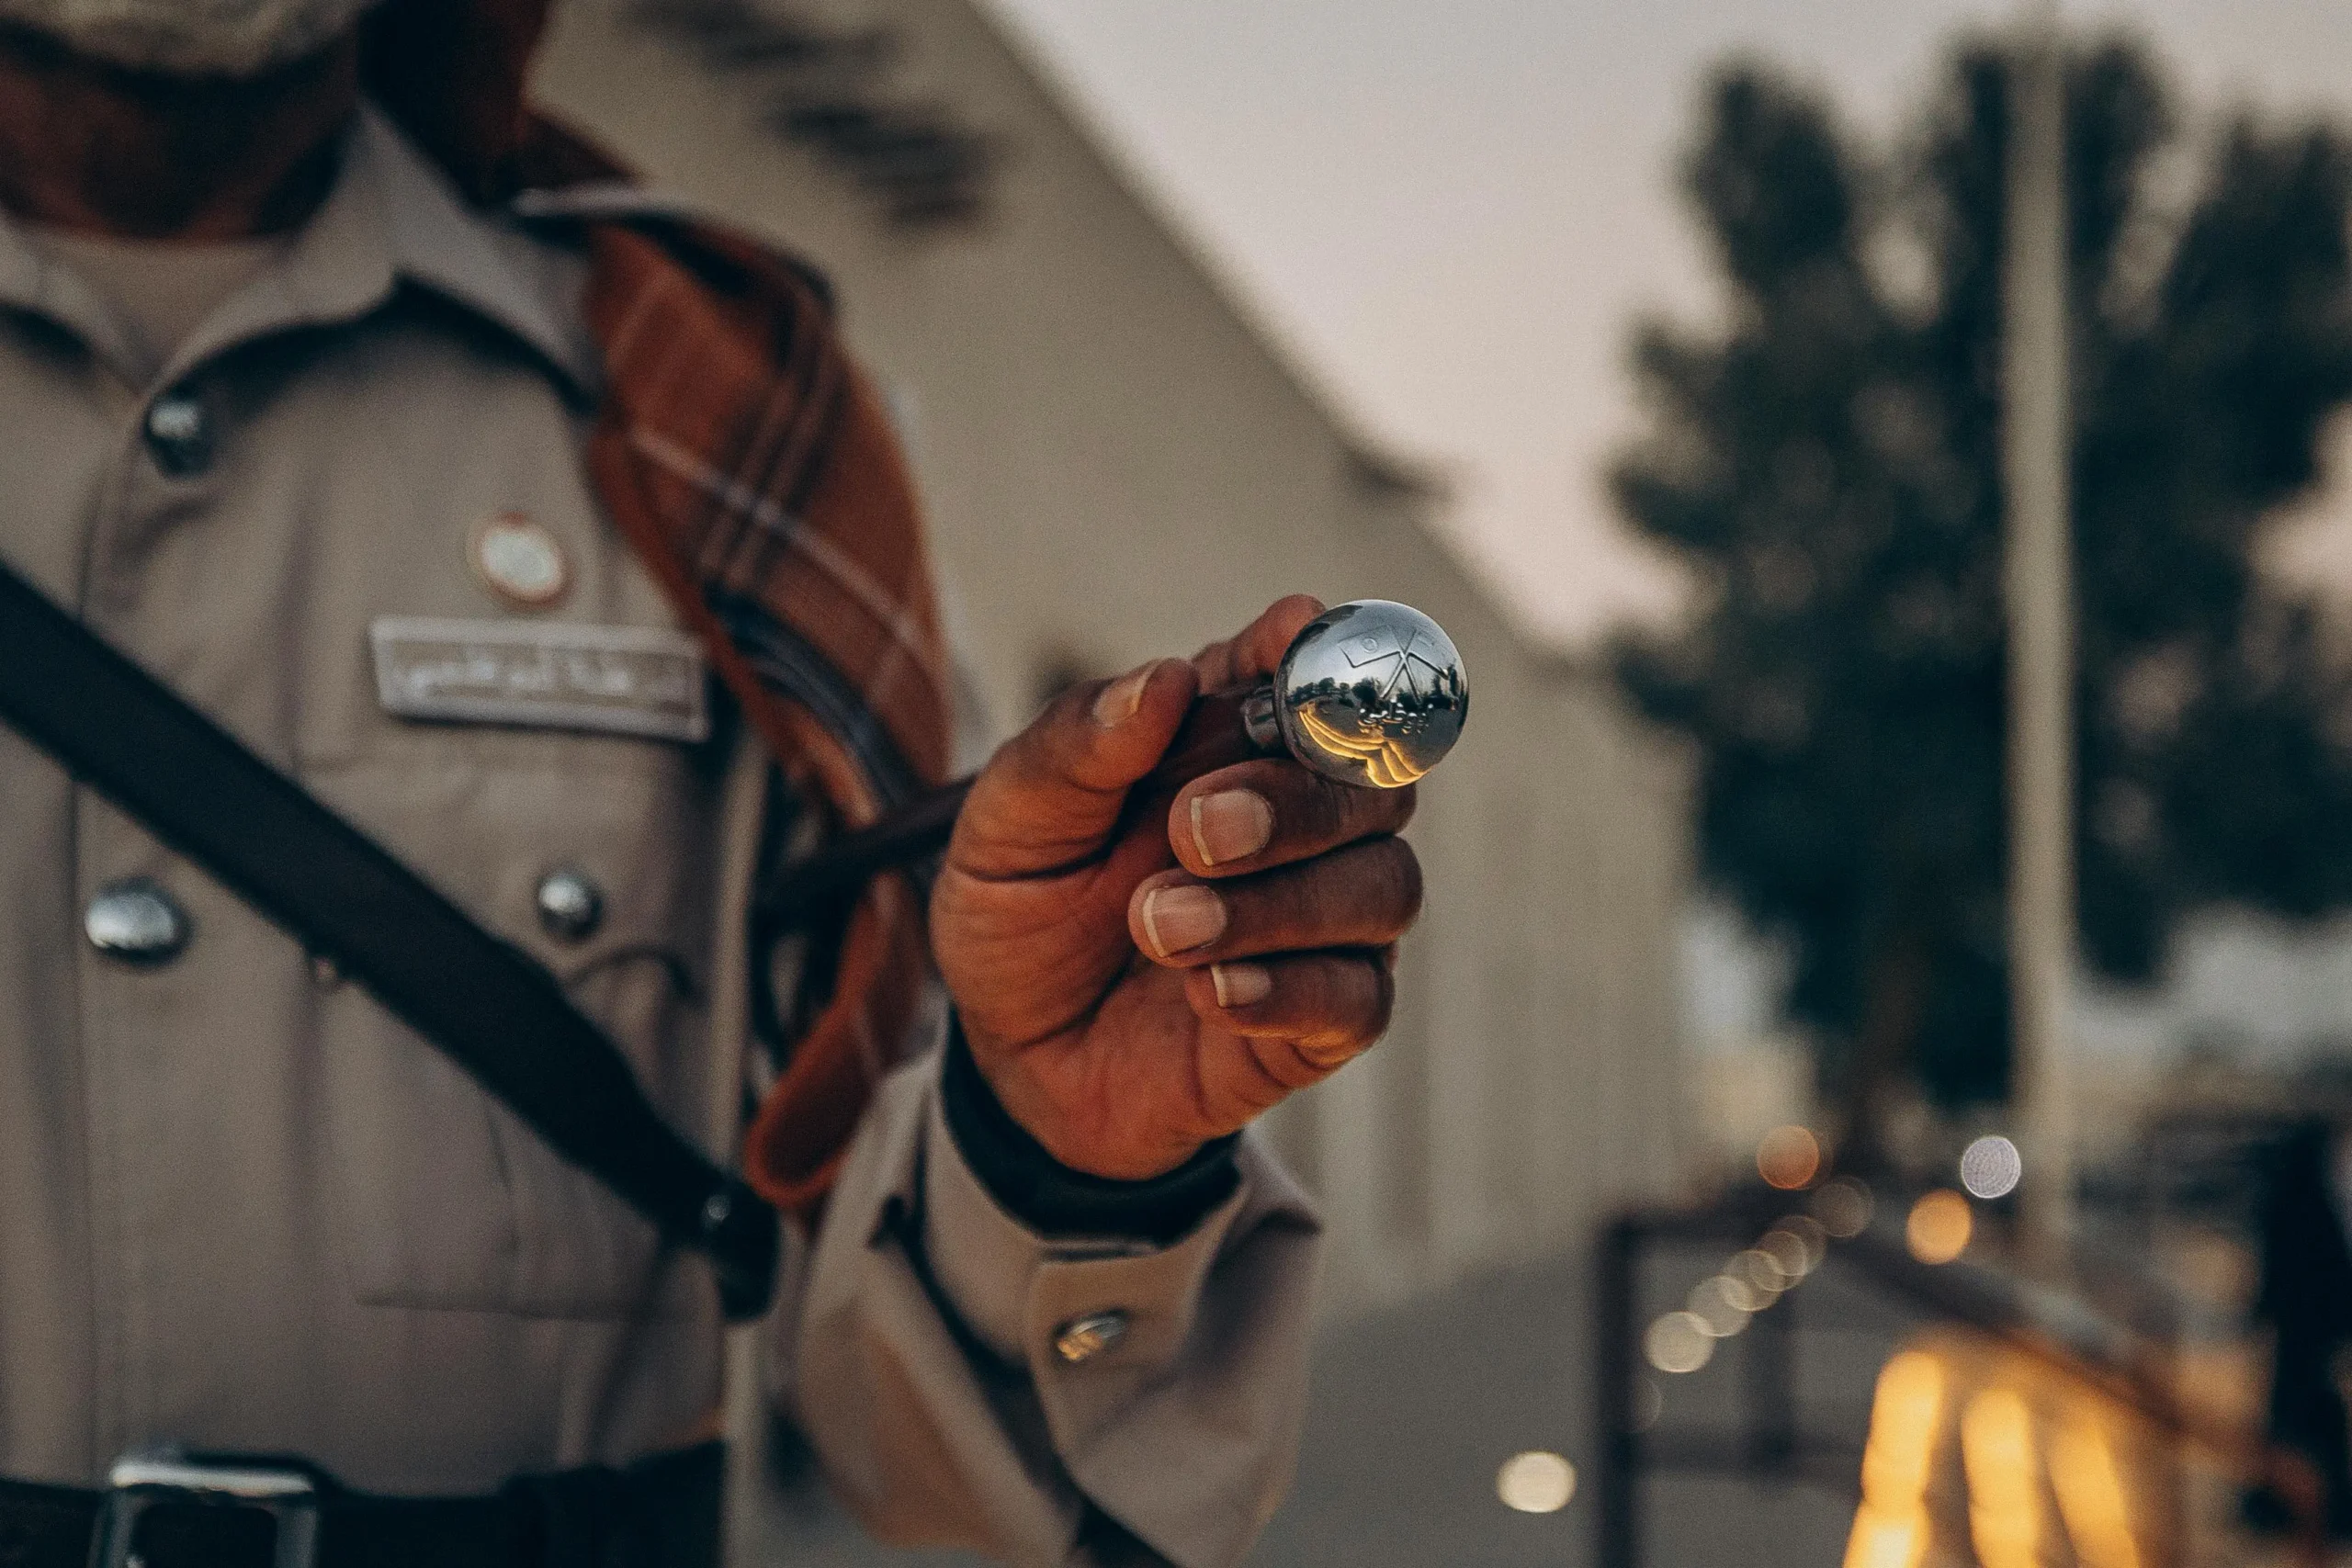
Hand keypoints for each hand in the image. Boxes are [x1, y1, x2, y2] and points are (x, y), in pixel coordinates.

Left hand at [930, 596, 1423, 1180]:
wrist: (1009, 1054)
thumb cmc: (1024, 911)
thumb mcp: (1010, 822)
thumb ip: (1076, 746)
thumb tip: (1165, 679)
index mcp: (1232, 739)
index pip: (1313, 671)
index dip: (1322, 652)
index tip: (1292, 639)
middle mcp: (1302, 818)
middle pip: (1376, 780)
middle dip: (1293, 799)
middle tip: (1191, 828)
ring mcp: (1324, 919)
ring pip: (1383, 886)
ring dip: (1276, 905)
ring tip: (1159, 928)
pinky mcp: (1325, 1018)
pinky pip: (1359, 997)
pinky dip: (1287, 989)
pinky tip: (1207, 993)